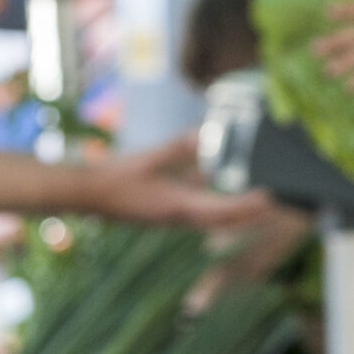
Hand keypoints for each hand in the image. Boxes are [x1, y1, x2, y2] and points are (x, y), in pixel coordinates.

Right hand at [83, 133, 272, 230]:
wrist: (85, 194)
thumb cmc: (113, 178)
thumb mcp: (147, 158)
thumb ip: (176, 148)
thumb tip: (202, 136)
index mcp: (176, 207)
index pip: (221, 210)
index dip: (246, 206)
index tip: (268, 199)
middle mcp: (176, 215)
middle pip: (220, 218)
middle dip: (245, 212)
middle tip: (268, 202)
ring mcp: (168, 214)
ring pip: (207, 214)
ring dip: (229, 207)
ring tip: (249, 196)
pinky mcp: (159, 209)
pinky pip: (191, 205)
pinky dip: (206, 196)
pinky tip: (206, 175)